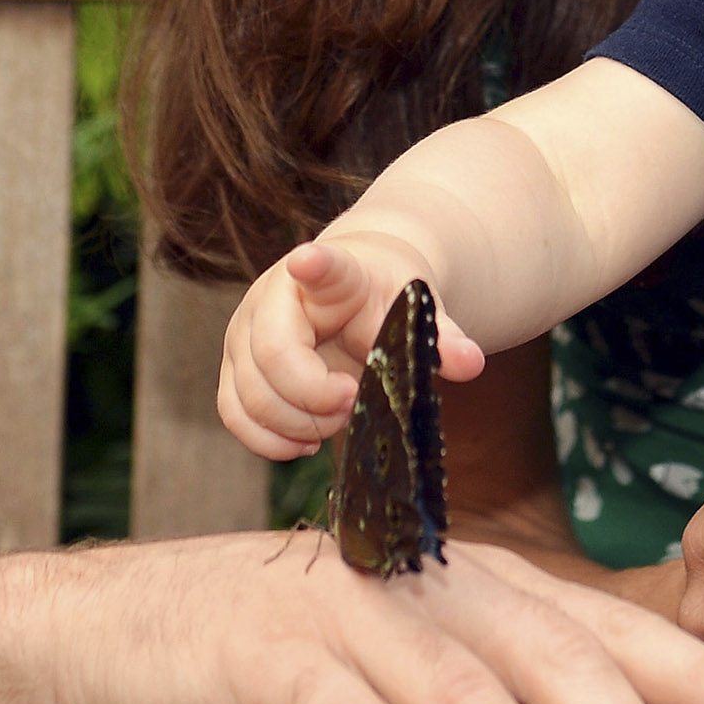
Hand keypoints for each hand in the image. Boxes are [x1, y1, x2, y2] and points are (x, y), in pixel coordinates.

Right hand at [219, 236, 485, 457]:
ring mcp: (245, 334)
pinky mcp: (235, 369)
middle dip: (316, 400)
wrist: (351, 292)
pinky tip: (306, 442)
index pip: (320, 266)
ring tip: (336, 423)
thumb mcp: (414, 310)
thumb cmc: (381, 297)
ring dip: (295, 426)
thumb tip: (470, 363)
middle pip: (273, 359)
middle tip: (355, 401)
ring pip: (248, 395)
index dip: (314, 266)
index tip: (309, 260)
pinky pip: (234, 415)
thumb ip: (442, 336)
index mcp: (327, 272)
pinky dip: (268, 440)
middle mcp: (271, 297)